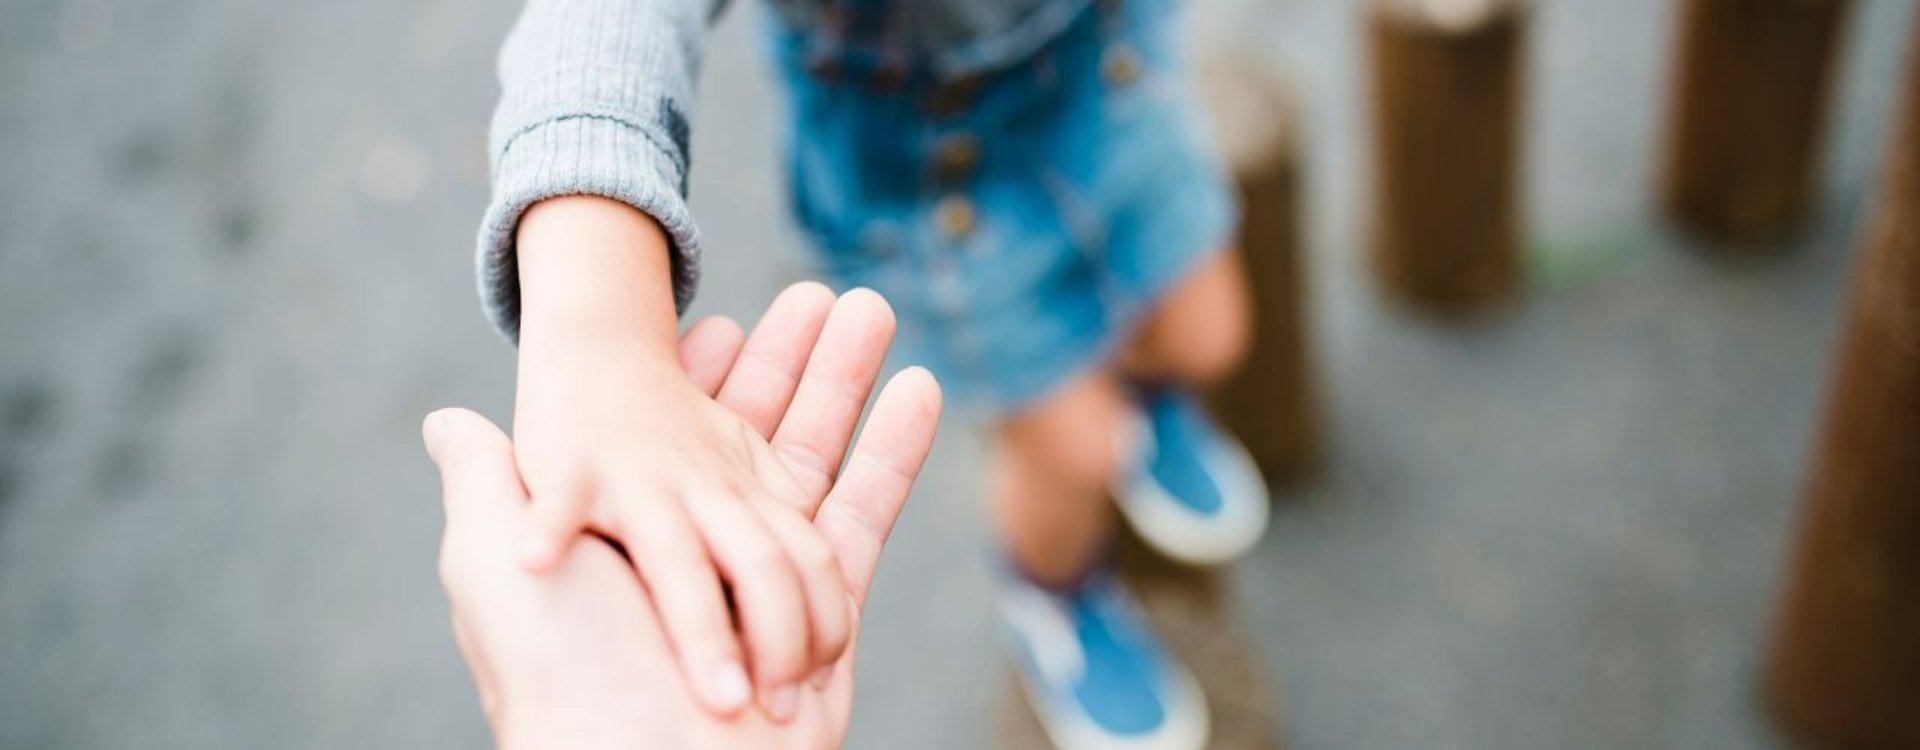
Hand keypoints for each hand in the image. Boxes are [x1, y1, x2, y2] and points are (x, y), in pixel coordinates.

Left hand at [512, 197, 891, 717]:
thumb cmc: (560, 671)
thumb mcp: (493, 568)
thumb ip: (488, 487)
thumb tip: (446, 421)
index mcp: (628, 536)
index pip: (669, 435)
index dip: (698, 376)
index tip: (721, 319)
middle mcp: (700, 552)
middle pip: (756, 436)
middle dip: (793, 363)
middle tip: (825, 292)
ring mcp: (766, 581)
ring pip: (816, 462)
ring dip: (848, 382)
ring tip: (876, 306)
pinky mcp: (825, 609)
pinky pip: (864, 517)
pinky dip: (897, 451)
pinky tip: (923, 385)